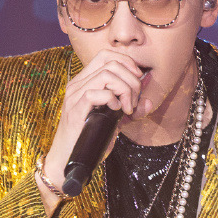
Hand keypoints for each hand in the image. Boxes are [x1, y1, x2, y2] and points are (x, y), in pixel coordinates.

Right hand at [38, 48, 149, 212]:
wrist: (69, 161)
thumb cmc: (90, 141)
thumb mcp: (113, 121)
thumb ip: (129, 110)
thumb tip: (148, 102)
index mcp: (84, 82)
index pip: (106, 56)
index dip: (126, 62)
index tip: (138, 81)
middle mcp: (77, 84)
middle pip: (110, 62)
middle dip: (131, 80)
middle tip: (134, 102)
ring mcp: (75, 95)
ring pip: (107, 75)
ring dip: (125, 91)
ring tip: (127, 109)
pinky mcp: (76, 109)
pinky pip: (97, 93)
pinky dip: (113, 100)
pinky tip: (116, 113)